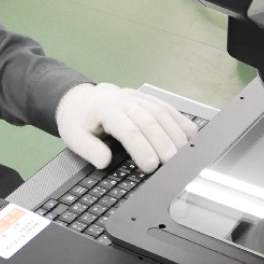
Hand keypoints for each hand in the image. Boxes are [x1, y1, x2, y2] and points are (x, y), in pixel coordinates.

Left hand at [55, 83, 198, 172]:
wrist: (81, 99)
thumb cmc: (79, 120)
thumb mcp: (73, 137)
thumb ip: (89, 150)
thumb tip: (104, 162)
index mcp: (105, 110)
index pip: (128, 130)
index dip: (142, 148)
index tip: (151, 166)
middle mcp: (124, 100)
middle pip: (150, 121)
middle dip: (164, 143)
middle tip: (172, 164)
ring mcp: (138, 98)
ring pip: (162, 112)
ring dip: (175, 133)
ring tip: (184, 153)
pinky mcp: (147, 98)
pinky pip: (167, 107)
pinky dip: (180, 121)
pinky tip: (189, 134)